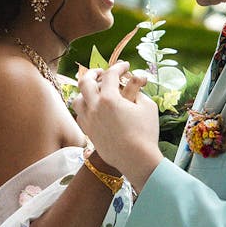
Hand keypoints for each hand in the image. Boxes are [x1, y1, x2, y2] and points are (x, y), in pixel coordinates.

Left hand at [73, 62, 162, 192]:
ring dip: (85, 92)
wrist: (136, 159)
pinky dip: (85, 107)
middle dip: (94, 73)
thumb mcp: (148, 107)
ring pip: (77, 99)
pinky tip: (94, 108)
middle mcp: (94, 107)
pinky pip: (80, 115)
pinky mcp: (89, 132)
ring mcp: (89, 120)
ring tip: (95, 91)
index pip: (110, 74)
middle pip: (85, 82)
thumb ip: (139, 91)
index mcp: (109, 98)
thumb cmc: (146, 133)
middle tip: (103, 73)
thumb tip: (133, 85)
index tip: (125, 67)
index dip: (119, 67)